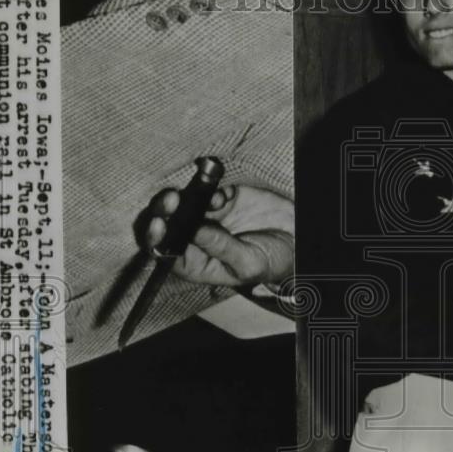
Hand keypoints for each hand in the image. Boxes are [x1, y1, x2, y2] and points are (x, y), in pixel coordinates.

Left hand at [139, 183, 293, 287]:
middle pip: (166, 223)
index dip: (156, 239)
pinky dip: (209, 188)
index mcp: (196, 263)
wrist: (296, 240)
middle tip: (171, 199)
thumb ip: (221, 248)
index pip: (165, 251)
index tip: (159, 225)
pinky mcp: (221, 197)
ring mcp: (206, 216)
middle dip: (163, 211)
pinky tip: (221, 197)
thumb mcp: (248, 263)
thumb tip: (195, 231)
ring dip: (183, 197)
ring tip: (195, 197)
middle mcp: (195, 239)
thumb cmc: (271, 263)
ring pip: (181, 203)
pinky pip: (206, 188)